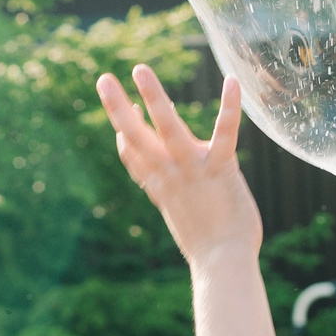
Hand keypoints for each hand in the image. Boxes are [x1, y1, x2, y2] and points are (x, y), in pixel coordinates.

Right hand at [97, 68, 258, 267]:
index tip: (127, 111)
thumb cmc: (211, 247)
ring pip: (168, 129)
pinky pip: (224, 133)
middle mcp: (169, 176)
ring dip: (153, 97)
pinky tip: (232, 81)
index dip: (125, 134)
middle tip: (103, 78)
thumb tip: (174, 188)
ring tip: (139, 70)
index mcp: (160, 188)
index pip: (132, 155)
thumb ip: (177, 198)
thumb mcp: (185, 219)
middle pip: (135, 138)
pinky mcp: (220, 169)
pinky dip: (228, 107)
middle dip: (117, 107)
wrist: (223, 265)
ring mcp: (192, 171)